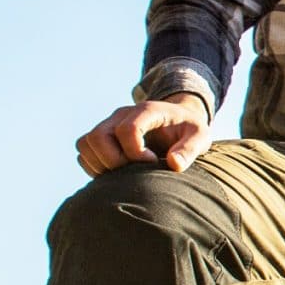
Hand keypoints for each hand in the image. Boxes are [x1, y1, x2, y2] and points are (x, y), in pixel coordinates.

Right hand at [77, 95, 211, 176]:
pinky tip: (116, 173)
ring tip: (125, 173)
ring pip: (85, 144)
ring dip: (101, 165)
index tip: (152, 162)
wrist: (178, 119)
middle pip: (98, 137)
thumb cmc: (189, 129)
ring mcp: (108, 123)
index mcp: (148, 111)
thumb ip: (190, 149)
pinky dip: (94, 166)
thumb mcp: (200, 136)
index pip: (128, 129)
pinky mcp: (101, 135)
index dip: (136, 152)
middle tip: (135, 171)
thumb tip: (173, 164)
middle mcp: (122, 114)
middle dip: (113, 161)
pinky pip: (83, 152)